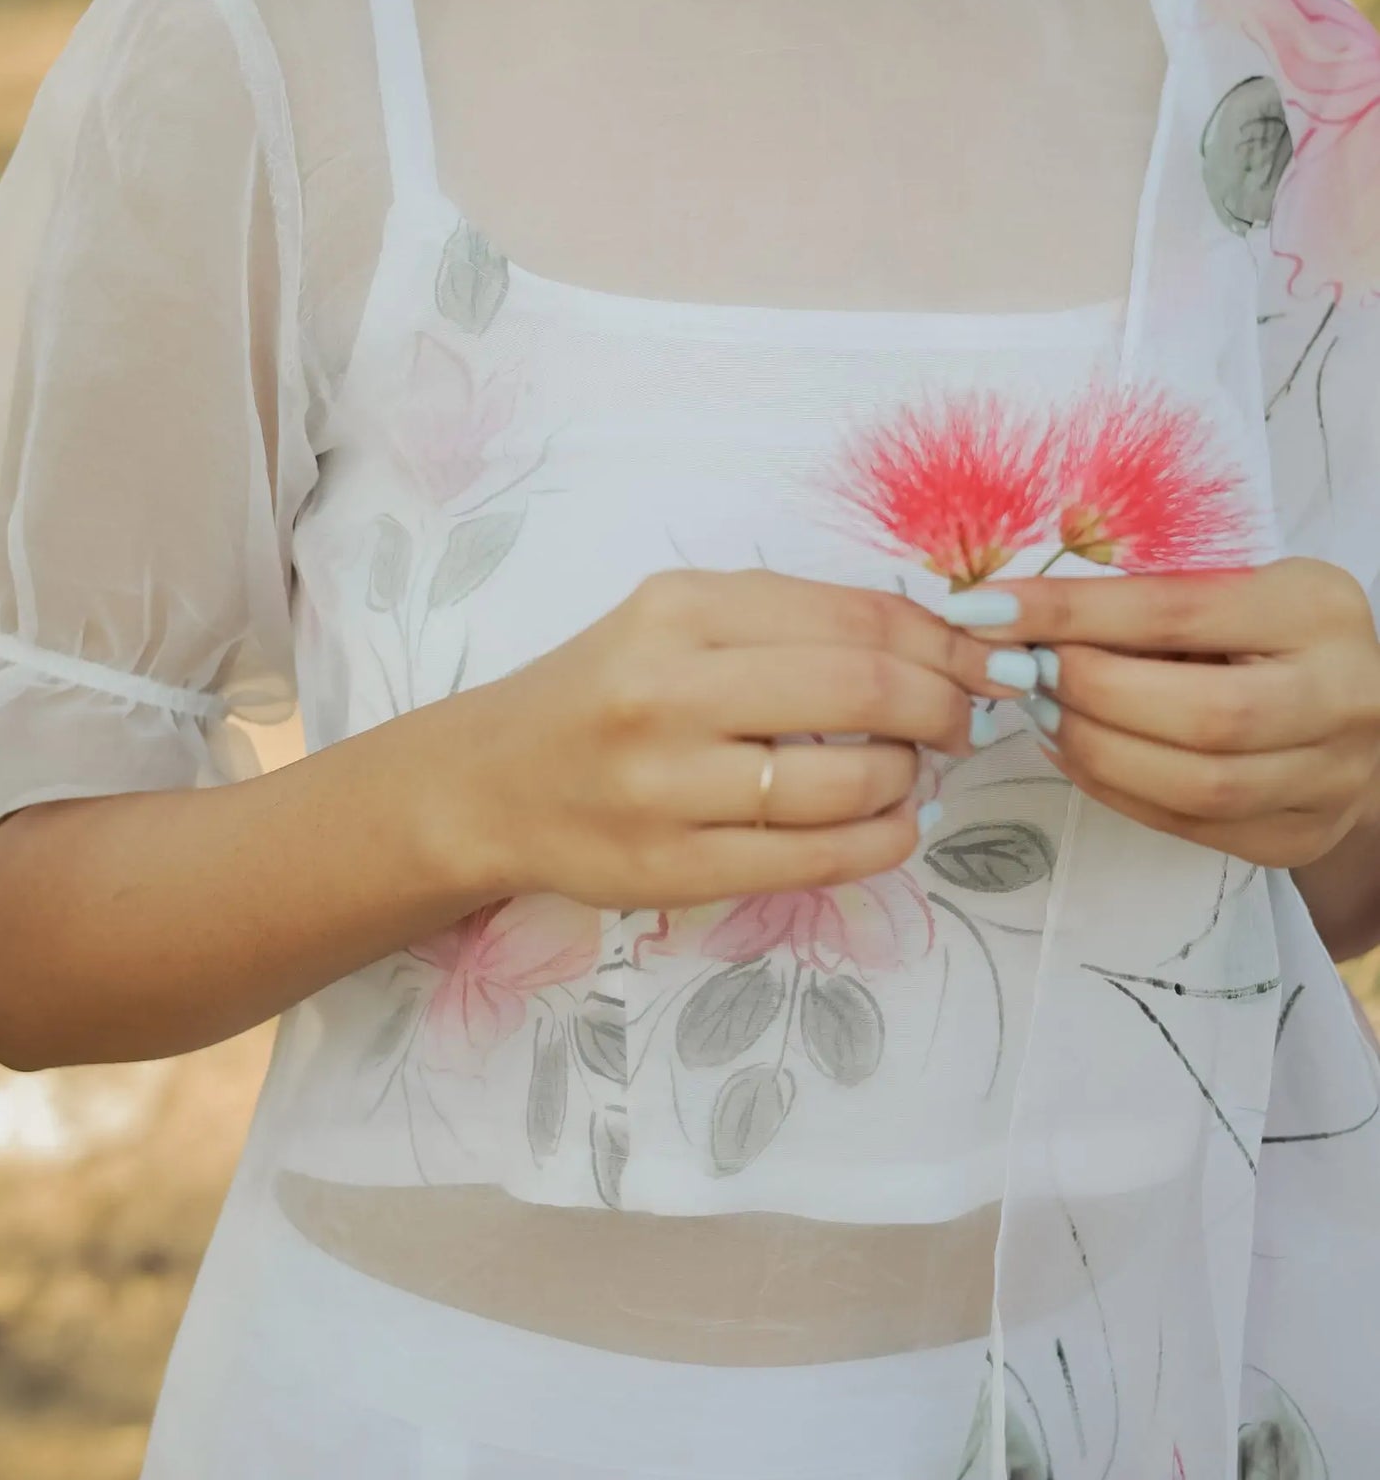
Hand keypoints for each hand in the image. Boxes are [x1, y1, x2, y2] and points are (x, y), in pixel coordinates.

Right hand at [448, 567, 1008, 912]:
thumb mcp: (679, 621)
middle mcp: (669, 691)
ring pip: (850, 781)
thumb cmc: (605, 693)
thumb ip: (793, 621)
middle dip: (944, 705)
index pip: (855, 617)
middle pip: (865, 689)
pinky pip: (819, 858)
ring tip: (904, 771)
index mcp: (679, 610)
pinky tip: (895, 824)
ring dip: (910, 777)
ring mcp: (668, 787)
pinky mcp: (674, 869)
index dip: (945, 642)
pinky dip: (885, 839)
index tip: (987, 661)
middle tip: (963, 720)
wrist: (492, 784)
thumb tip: (940, 642)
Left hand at [945, 559, 1379, 869]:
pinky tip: (1073, 751)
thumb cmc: (1273, 631)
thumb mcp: (1235, 590)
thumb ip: (1148, 602)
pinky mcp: (1298, 836)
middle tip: (1022, 669)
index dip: (1073, 614)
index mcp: (1317, 612)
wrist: (1366, 707)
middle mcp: (1341, 699)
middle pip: (1200, 714)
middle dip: (1088, 692)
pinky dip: (1114, 789)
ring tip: (1042, 712)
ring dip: (1093, 748)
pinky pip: (1189, 825)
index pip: (1177, 612)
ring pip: (1195, 786)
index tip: (986, 608)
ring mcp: (1328, 780)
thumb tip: (1017, 614)